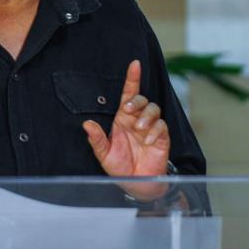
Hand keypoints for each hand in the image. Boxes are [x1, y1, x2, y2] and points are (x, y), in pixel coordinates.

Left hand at [82, 60, 170, 199]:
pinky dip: (155, 131)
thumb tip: (86, 124)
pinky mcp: (162, 137)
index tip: (135, 64)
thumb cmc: (120, 167)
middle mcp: (137, 120)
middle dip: (137, 101)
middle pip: (142, 100)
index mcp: (123, 120)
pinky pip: (162, 126)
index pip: (128, 95)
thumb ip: (97, 139)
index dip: (132, 79)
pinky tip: (147, 141)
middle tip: (129, 111)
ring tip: (139, 129)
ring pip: (154, 109)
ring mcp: (151, 128)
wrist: (137, 184)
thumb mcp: (104, 154)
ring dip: (146, 116)